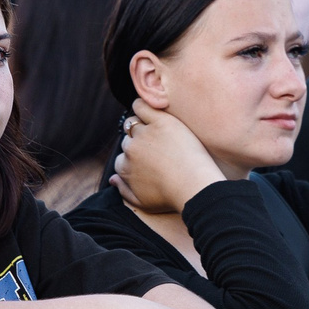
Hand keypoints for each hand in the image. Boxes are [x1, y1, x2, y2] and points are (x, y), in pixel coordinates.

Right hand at [110, 102, 225, 216]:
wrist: (195, 186)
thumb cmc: (172, 197)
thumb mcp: (142, 203)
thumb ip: (124, 191)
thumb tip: (112, 179)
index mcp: (124, 168)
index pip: (121, 158)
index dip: (134, 160)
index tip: (149, 162)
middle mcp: (130, 149)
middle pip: (128, 141)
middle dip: (139, 145)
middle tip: (158, 149)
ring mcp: (144, 134)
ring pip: (133, 123)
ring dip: (140, 126)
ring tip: (156, 132)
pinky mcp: (160, 121)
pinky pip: (141, 106)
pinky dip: (141, 105)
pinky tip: (151, 110)